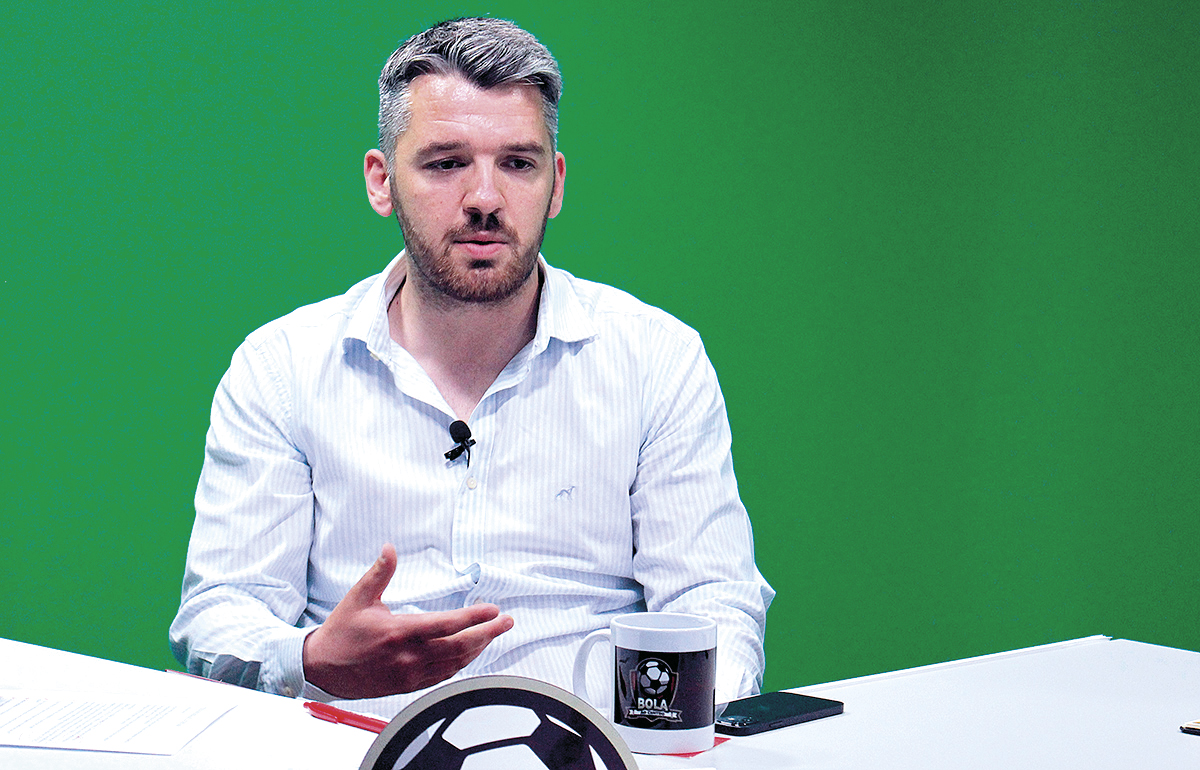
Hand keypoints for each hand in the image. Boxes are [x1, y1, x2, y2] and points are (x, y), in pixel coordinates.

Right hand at [302, 544, 512, 698]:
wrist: (323, 669)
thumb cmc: (341, 632)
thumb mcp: (358, 598)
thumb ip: (379, 573)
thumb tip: (389, 548)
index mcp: (399, 632)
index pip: (446, 625)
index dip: (474, 618)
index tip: (493, 610)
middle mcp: (408, 656)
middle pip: (459, 647)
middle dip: (487, 634)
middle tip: (506, 622)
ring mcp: (410, 674)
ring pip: (455, 663)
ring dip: (478, 649)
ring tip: (494, 634)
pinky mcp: (408, 685)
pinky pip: (443, 675)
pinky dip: (461, 663)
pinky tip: (470, 653)